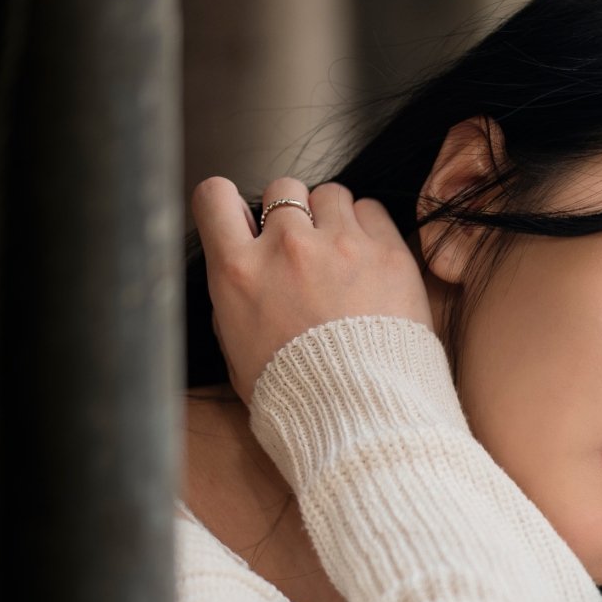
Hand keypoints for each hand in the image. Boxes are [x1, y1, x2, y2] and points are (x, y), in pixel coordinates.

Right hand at [191, 175, 434, 405]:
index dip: (229, 203)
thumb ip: (236, 296)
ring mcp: (340, 245)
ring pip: (330, 193)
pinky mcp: (387, 252)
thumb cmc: (297, 392)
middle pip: (283, 188)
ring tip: (342, 254)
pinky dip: (370, 227)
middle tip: (305, 248)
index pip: (214, 196)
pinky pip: (373, 210)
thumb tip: (241, 268)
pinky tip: (370, 259)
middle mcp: (286, 247)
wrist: (360, 413)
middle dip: (292, 212)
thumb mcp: (238, 348)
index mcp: (238, 271)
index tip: (243, 218)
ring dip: (333, 216)